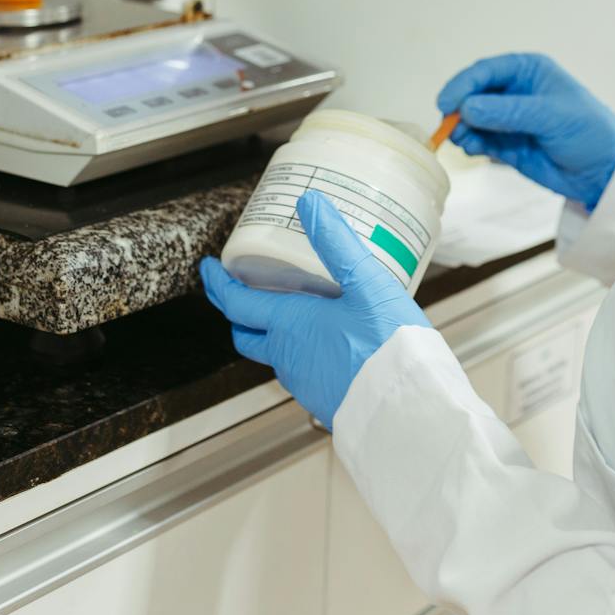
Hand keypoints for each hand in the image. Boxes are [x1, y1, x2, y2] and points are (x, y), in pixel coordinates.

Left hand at [200, 189, 430, 429]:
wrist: (406, 410)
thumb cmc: (387, 348)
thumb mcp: (366, 283)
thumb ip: (337, 242)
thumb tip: (309, 204)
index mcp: (289, 324)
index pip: (236, 303)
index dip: (218, 284)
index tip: (209, 269)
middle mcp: (286, 355)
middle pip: (245, 334)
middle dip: (236, 311)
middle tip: (237, 291)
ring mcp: (302, 382)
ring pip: (273, 354)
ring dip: (270, 332)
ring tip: (288, 310)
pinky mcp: (323, 399)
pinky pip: (299, 371)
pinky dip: (299, 351)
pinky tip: (325, 341)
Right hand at [436, 53, 614, 207]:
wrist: (604, 171)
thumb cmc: (589, 131)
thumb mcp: (551, 116)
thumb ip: (509, 112)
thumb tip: (468, 107)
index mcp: (528, 71)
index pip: (486, 71)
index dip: (464, 84)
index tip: (448, 103)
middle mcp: (514, 91)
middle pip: (473, 93)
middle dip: (459, 108)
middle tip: (449, 126)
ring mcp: (508, 119)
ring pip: (472, 118)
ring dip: (463, 128)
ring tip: (464, 141)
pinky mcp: (505, 144)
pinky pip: (479, 139)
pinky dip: (471, 143)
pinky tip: (473, 149)